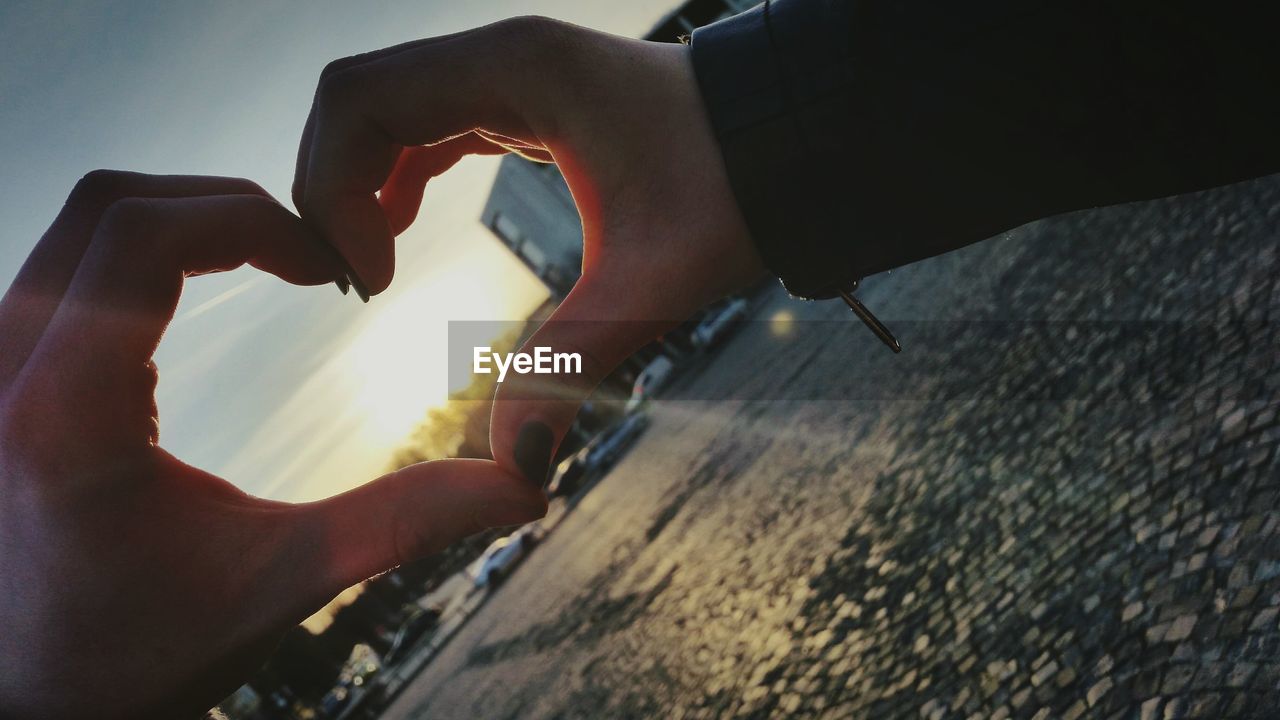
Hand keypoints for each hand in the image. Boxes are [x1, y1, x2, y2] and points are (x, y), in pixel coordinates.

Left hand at [0, 171, 545, 718]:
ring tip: (271, 264)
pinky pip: (67, 259)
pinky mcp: (0, 373)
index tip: (325, 267)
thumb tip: (524, 485)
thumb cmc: (136, 653)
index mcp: (66, 416)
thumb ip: (403, 523)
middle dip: (228, 208)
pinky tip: (204, 289)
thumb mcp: (280, 583)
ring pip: (81, 223)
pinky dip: (146, 248)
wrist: (34, 699)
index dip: (253, 222)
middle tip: (310, 259)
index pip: (144, 236)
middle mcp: (4, 374)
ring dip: (186, 221)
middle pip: (110, 204)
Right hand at [292, 16, 765, 484]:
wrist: (797, 142)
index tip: (367, 283)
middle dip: (333, 187)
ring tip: (372, 269)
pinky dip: (402, 173)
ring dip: (362, 181)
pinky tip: (400, 229)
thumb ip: (569, 368)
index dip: (331, 189)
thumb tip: (513, 467)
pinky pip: (433, 121)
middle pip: (359, 99)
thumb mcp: (650, 285)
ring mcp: (515, 72)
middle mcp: (505, 57)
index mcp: (517, 72)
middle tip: (353, 283)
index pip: (360, 101)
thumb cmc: (737, 191)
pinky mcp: (530, 98)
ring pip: (391, 106)